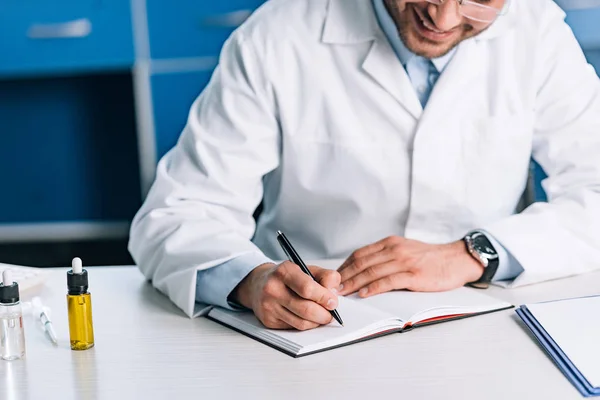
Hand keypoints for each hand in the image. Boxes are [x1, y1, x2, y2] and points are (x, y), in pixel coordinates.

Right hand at [230, 262, 340, 330]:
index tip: (333, 302)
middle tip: (331, 314)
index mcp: (284, 271)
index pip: (307, 288)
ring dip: (316, 322)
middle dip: (324, 314)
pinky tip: (307, 318)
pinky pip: (293, 328)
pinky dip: (305, 325)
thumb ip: (325, 276)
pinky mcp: (268, 321)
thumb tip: (334, 294)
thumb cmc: (286, 277)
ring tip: (321, 316)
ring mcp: (269, 306)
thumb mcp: (306, 269)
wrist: (258, 283)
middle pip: (306, 309)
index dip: (324, 297)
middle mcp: (273, 288)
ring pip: (301, 323)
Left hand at [337, 236, 483, 297]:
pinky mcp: (413, 275)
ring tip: (342, 293)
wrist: (456, 260)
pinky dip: (373, 287)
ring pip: (371, 272)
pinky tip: (364, 293)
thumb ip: (385, 257)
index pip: (360, 254)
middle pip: (361, 262)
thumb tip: (363, 269)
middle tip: (331, 287)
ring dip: (354, 283)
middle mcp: (394, 249)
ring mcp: (404, 261)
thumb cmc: (430, 259)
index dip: (344, 266)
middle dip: (344, 276)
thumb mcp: (405, 250)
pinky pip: (388, 281)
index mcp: (390, 243)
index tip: (333, 277)